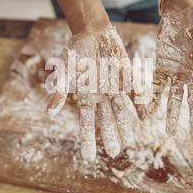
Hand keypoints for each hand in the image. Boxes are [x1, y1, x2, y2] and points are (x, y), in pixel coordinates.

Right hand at [45, 25, 141, 160]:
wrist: (93, 33)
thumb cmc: (76, 51)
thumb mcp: (65, 70)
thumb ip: (59, 90)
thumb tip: (48, 112)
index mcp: (86, 97)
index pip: (86, 122)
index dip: (87, 139)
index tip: (88, 158)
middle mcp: (101, 97)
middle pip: (106, 120)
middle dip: (110, 135)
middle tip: (115, 153)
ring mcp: (115, 89)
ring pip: (121, 111)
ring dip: (125, 125)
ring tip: (130, 142)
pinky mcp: (127, 79)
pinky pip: (134, 94)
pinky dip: (139, 105)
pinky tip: (145, 117)